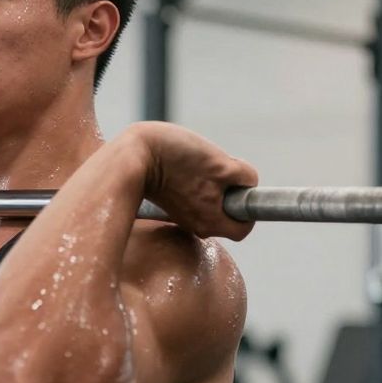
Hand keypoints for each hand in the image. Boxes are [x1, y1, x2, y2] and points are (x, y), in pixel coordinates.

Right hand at [126, 122, 257, 240]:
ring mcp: (182, 214)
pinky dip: (196, 181)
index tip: (242, 186)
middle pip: (227, 213)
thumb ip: (242, 177)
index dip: (249, 207)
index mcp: (210, 221)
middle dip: (230, 191)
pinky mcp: (171, 202)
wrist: (132, 153)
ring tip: (197, 164)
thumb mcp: (220, 163)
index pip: (242, 228)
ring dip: (213, 183)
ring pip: (211, 203)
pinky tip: (184, 165)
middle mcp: (196, 225)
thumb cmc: (176, 158)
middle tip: (218, 168)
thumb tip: (248, 182)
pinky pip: (194, 196)